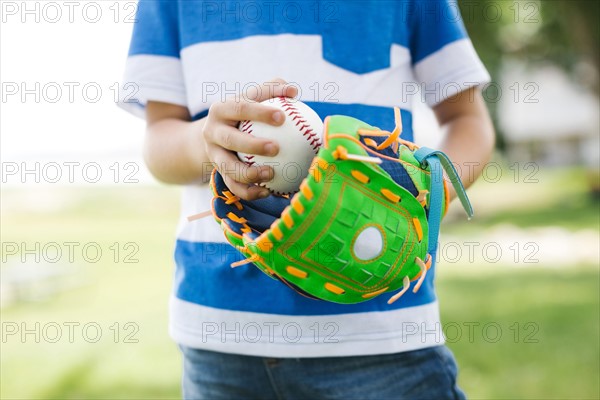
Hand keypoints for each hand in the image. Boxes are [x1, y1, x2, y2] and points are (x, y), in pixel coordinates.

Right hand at [202, 79, 297, 199]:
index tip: (282, 117)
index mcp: (221, 109)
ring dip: (249, 174)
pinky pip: (233, 186)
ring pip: (228, 168)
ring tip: (271, 174)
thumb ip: (271, 90)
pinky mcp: (218, 173)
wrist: (214, 134)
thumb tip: (292, 90)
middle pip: (230, 140)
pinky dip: (250, 192)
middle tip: (276, 148)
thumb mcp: (251, 97)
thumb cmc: (243, 112)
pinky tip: (269, 192)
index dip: (260, 112)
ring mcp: (214, 155)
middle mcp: (212, 132)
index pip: (241, 107)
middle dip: (252, 145)